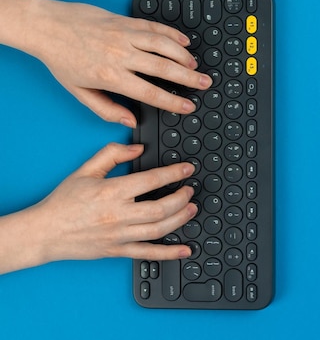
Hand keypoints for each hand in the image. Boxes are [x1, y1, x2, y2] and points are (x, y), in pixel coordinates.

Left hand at [27, 0, 211, 126]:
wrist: (47, 26)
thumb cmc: (61, 58)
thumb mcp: (79, 92)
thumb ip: (106, 110)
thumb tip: (130, 121)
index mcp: (111, 76)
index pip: (150, 93)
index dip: (173, 102)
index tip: (188, 106)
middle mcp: (121, 54)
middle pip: (165, 68)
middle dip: (189, 78)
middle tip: (205, 84)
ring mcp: (124, 35)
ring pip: (164, 45)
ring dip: (184, 56)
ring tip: (196, 65)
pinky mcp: (124, 21)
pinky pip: (154, 27)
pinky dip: (172, 34)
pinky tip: (183, 42)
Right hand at [27, 143, 196, 263]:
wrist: (44, 232)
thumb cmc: (63, 202)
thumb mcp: (85, 170)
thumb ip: (112, 153)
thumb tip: (138, 148)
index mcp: (112, 192)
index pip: (151, 180)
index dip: (174, 173)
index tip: (187, 169)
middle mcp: (118, 215)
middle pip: (161, 207)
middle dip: (182, 198)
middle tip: (190, 190)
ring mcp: (119, 235)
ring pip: (159, 229)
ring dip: (181, 219)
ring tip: (192, 209)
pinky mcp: (117, 251)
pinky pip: (148, 253)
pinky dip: (169, 253)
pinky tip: (184, 250)